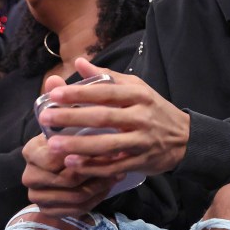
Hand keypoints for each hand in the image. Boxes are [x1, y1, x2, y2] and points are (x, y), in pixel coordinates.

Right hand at [21, 130, 120, 217]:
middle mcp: (29, 175)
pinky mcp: (47, 210)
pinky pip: (76, 209)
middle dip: (96, 171)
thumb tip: (99, 133)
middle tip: (118, 163)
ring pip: (75, 196)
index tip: (106, 148)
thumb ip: (81, 129)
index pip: (54, 158)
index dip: (81, 155)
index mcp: (32, 151)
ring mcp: (36, 196)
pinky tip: (107, 187)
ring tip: (117, 174)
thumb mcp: (73, 129)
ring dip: (100, 186)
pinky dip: (96, 199)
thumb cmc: (69, 140)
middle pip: (68, 179)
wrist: (59, 163)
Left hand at [36, 58, 190, 177]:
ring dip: (78, 146)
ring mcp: (142, 140)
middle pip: (103, 117)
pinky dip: (93, 166)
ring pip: (107, 144)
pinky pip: (114, 165)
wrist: (185, 137)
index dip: (79, 93)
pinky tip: (73, 164)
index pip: (105, 92)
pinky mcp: (141, 160)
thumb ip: (107, 77)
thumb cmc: (154, 109)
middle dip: (72, 118)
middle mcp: (141, 116)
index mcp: (139, 95)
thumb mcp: (137, 88)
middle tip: (45, 119)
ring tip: (53, 145)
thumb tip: (80, 62)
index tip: (54, 94)